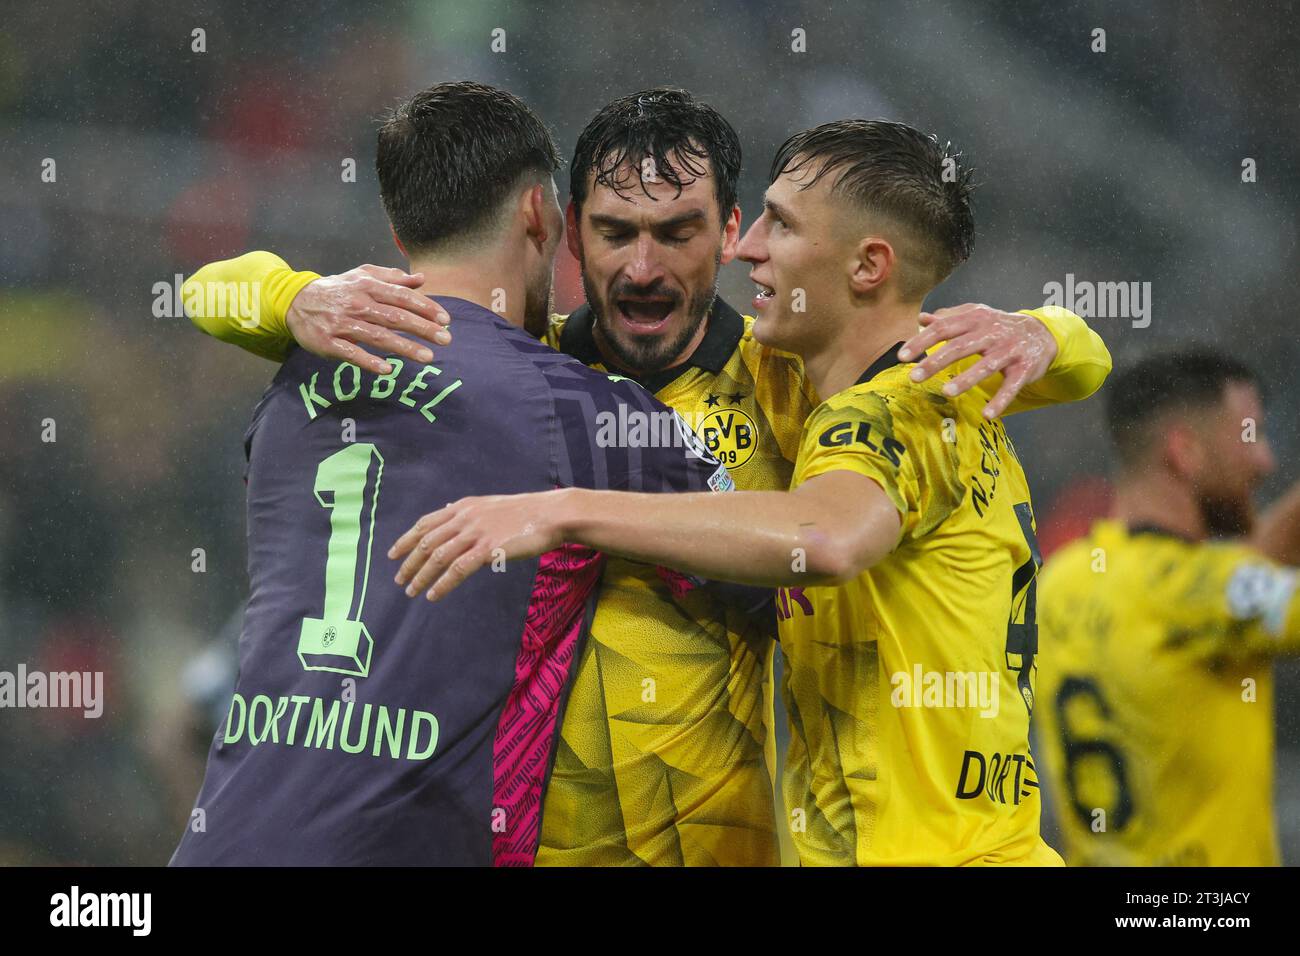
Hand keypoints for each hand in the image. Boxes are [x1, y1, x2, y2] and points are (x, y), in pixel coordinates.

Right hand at [286, 264, 452, 374]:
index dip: (425, 307)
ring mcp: (342, 324)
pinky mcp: (329, 343)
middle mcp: (357, 304)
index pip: (402, 297)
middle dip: (422, 328)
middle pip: (394, 317)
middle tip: (446, 339)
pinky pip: (351, 353)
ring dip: (404, 347)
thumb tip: (421, 279)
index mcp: (368, 287)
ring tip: (428, 357)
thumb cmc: (338, 290)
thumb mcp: (362, 276)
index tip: (446, 319)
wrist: (296, 301)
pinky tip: (388, 370)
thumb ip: (392, 278)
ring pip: (377, 336)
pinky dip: (369, 361)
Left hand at [388, 491, 567, 600]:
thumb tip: (450, 509)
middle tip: (399, 580)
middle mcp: (464, 518)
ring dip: (421, 576)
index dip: (406, 540)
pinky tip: (434, 594)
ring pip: (438, 557)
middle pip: (426, 542)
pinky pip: (457, 570)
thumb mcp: (490, 505)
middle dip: (409, 563)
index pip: (425, 523)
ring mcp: (475, 533)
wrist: (550, 515)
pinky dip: (442, 584)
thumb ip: (469, 511)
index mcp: (463, 507)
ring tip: (412, 591)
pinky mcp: (488, 549)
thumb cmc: (525, 513)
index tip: (393, 554)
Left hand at [898, 304, 1058, 418]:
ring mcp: (1009, 351)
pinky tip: (988, 414)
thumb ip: (949, 318)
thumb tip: (922, 319)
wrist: (1041, 332)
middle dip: (935, 361)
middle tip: (914, 377)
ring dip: (966, 380)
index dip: (922, 341)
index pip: (944, 329)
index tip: (902, 356)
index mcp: (975, 320)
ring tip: (947, 392)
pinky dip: (1001, 400)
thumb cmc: (999, 327)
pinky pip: (1012, 386)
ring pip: (985, 366)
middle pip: (960, 347)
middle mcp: (991, 333)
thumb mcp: (976, 317)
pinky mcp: (1024, 368)